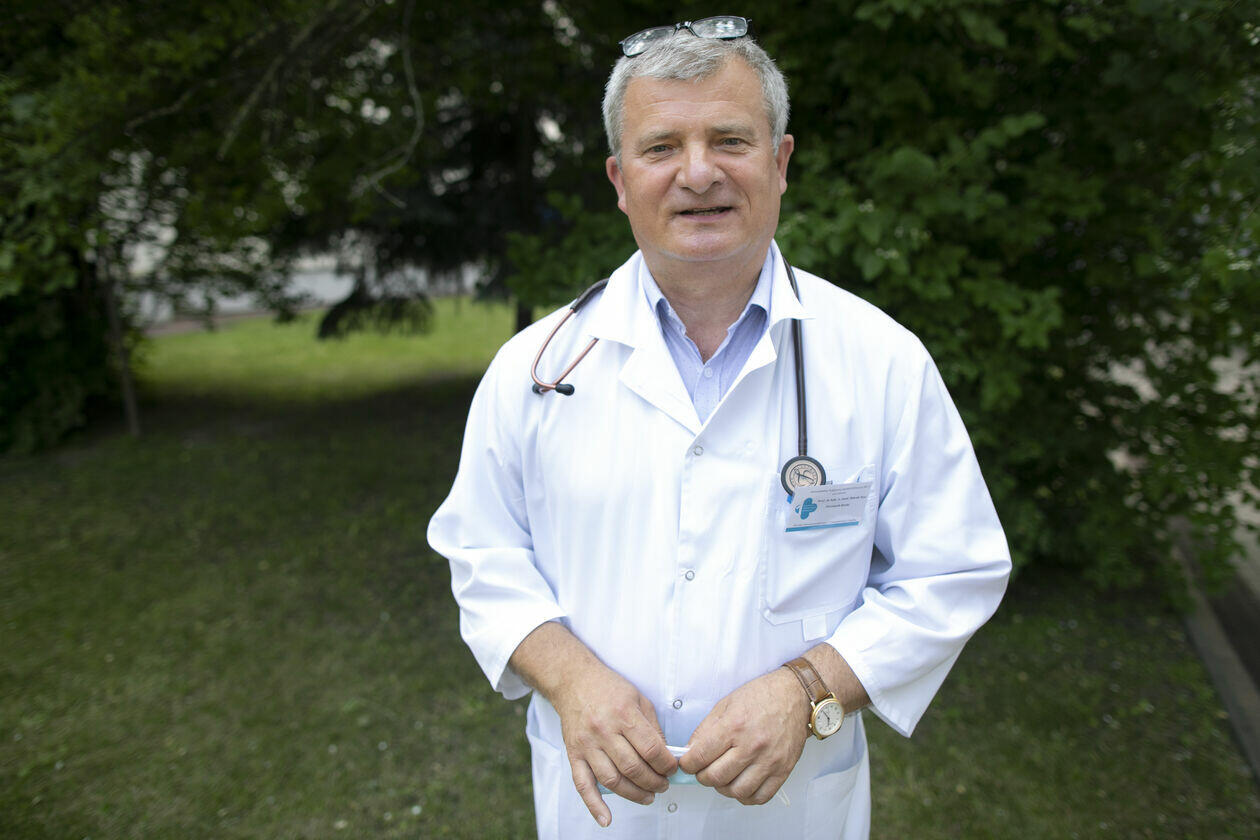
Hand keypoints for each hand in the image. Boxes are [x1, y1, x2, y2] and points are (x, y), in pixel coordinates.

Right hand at [551, 659, 676, 825]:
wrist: (574, 681)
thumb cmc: (608, 688)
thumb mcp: (639, 698)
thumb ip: (653, 727)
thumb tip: (666, 754)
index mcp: (623, 714)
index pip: (651, 749)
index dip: (666, 764)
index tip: (673, 769)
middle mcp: (604, 730)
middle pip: (633, 768)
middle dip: (654, 782)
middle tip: (663, 785)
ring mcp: (587, 744)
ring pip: (612, 780)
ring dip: (633, 794)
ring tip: (648, 796)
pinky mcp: (574, 754)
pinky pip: (583, 784)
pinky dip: (594, 805)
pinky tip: (606, 818)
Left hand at [678, 666, 808, 804]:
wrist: (794, 695)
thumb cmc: (762, 696)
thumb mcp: (726, 704)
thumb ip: (705, 730)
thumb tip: (690, 752)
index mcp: (735, 726)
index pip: (701, 756)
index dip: (688, 764)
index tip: (687, 764)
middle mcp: (752, 746)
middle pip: (716, 777)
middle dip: (702, 777)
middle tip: (703, 770)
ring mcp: (769, 760)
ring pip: (737, 791)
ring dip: (723, 788)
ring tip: (723, 776)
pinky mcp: (783, 770)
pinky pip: (760, 797)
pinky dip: (746, 796)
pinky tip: (741, 784)